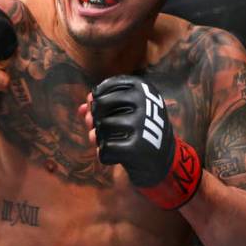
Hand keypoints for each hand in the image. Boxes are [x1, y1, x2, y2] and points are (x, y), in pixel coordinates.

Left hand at [86, 75, 200, 208]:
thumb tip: (83, 107)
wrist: (161, 157)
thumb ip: (101, 104)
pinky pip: (104, 148)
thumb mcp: (124, 110)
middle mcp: (144, 102)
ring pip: (100, 128)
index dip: (94, 102)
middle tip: (98, 128)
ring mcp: (142, 123)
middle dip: (93, 119)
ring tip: (109, 141)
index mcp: (141, 87)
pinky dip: (104, 155)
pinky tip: (113, 156)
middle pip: (99, 106)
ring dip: (98, 138)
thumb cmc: (138, 127)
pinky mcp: (138, 146)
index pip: (101, 90)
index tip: (100, 112)